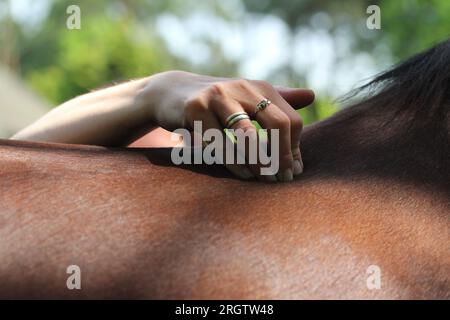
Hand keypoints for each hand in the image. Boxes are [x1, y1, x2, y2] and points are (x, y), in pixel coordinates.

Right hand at [138, 71, 314, 181]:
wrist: (171, 93)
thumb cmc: (217, 102)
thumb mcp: (247, 97)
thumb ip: (279, 99)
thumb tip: (313, 95)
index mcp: (260, 88)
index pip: (291, 120)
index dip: (295, 149)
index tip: (294, 171)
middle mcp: (242, 88)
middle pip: (276, 124)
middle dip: (283, 156)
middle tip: (283, 179)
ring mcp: (217, 97)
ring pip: (247, 136)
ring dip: (260, 163)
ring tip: (266, 180)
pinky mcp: (195, 109)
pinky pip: (219, 143)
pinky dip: (235, 163)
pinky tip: (245, 175)